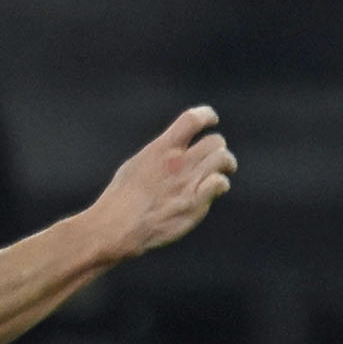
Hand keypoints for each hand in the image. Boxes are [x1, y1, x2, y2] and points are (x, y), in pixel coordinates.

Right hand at [93, 105, 233, 260]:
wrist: (117, 227)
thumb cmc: (120, 199)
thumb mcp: (135, 165)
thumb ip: (158, 155)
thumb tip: (173, 149)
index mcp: (160, 149)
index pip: (193, 119)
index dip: (207, 116)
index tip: (211, 121)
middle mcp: (177, 162)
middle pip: (215, 141)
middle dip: (217, 148)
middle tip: (214, 157)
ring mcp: (188, 181)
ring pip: (223, 159)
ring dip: (225, 164)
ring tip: (223, 170)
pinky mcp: (195, 202)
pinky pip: (220, 183)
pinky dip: (220, 185)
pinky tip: (213, 191)